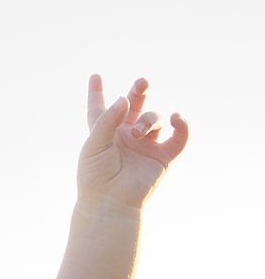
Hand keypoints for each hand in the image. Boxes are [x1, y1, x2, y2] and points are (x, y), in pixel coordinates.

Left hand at [78, 75, 188, 209]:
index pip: (100, 108)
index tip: (95, 76)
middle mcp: (125, 135)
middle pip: (134, 106)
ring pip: (154, 119)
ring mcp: (145, 145)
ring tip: (139, 133)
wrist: (110, 202)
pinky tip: (177, 119)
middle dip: (139, 92)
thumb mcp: (95, 144)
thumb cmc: (95, 175)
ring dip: (149, 120)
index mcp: (104, 132)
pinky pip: (179, 137)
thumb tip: (124, 99)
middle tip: (142, 83)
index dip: (97, 93)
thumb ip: (107, 120)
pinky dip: (182, 126)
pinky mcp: (163, 156)